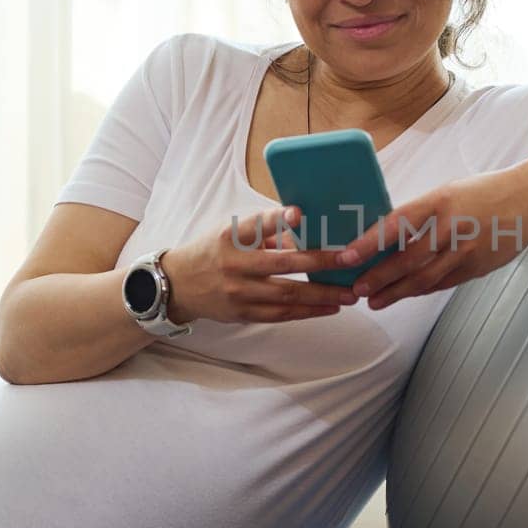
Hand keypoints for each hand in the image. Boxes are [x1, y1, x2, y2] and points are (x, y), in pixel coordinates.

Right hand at [161, 206, 359, 323]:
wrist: (177, 286)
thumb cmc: (214, 252)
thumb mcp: (231, 233)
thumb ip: (266, 234)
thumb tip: (309, 230)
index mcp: (230, 237)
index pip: (256, 225)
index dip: (277, 219)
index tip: (299, 212)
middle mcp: (234, 265)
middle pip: (282, 264)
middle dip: (319, 262)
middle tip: (349, 260)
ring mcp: (238, 292)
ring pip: (287, 295)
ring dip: (322, 295)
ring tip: (350, 293)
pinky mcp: (242, 313)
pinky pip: (281, 315)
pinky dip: (308, 312)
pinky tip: (330, 308)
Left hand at [337, 169, 527, 309]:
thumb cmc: (482, 193)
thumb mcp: (448, 192)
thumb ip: (421, 214)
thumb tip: (387, 237)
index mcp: (439, 201)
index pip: (396, 224)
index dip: (368, 243)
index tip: (346, 256)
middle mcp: (450, 227)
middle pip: (407, 259)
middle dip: (378, 277)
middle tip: (356, 289)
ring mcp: (465, 250)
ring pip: (424, 278)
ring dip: (396, 292)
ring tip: (374, 301)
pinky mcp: (476, 268)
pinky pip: (442, 283)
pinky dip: (420, 291)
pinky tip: (403, 296)